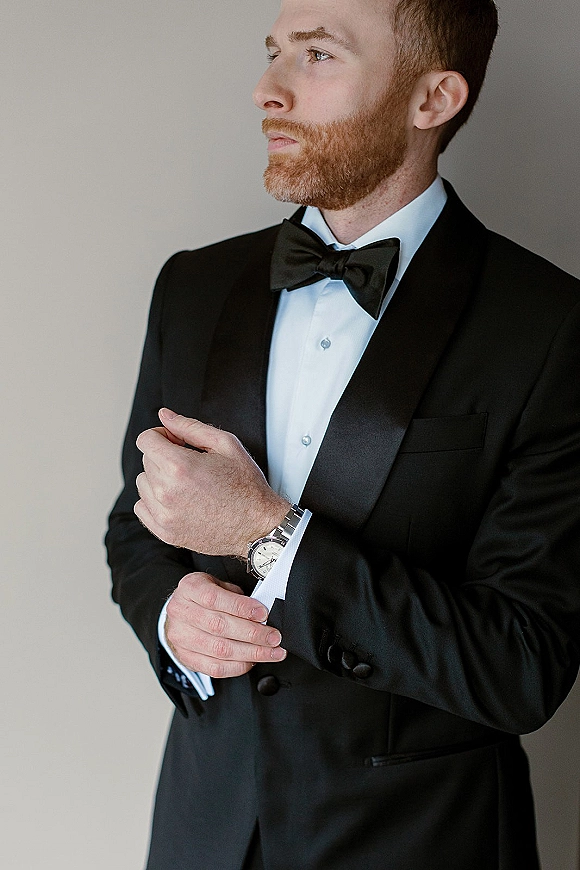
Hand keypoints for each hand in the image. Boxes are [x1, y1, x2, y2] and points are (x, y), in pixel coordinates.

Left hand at [134, 408, 289, 556]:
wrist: (257, 525)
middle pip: (146, 460)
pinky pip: (142, 508)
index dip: (162, 435)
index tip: (176, 442)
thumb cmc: (246, 485)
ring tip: (187, 484)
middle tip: (191, 464)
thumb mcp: (225, 444)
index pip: (145, 440)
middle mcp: (166, 491)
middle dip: (164, 456)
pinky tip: (178, 500)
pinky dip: (155, 502)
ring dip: (159, 479)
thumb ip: (189, 426)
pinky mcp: (164, 532)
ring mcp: (163, 514)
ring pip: (143, 484)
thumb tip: (165, 416)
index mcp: (179, 466)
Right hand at [165, 572, 286, 677]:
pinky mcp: (186, 658)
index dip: (241, 608)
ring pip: (220, 650)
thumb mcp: (217, 584)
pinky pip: (215, 668)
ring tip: (272, 652)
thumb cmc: (203, 596)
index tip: (263, 614)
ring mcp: (181, 637)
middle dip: (253, 634)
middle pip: (219, 626)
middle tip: (274, 637)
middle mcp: (181, 613)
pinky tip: (253, 661)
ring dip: (252, 653)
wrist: (180, 612)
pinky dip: (238, 666)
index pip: (214, 599)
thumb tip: (260, 612)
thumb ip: (236, 595)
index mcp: (190, 589)